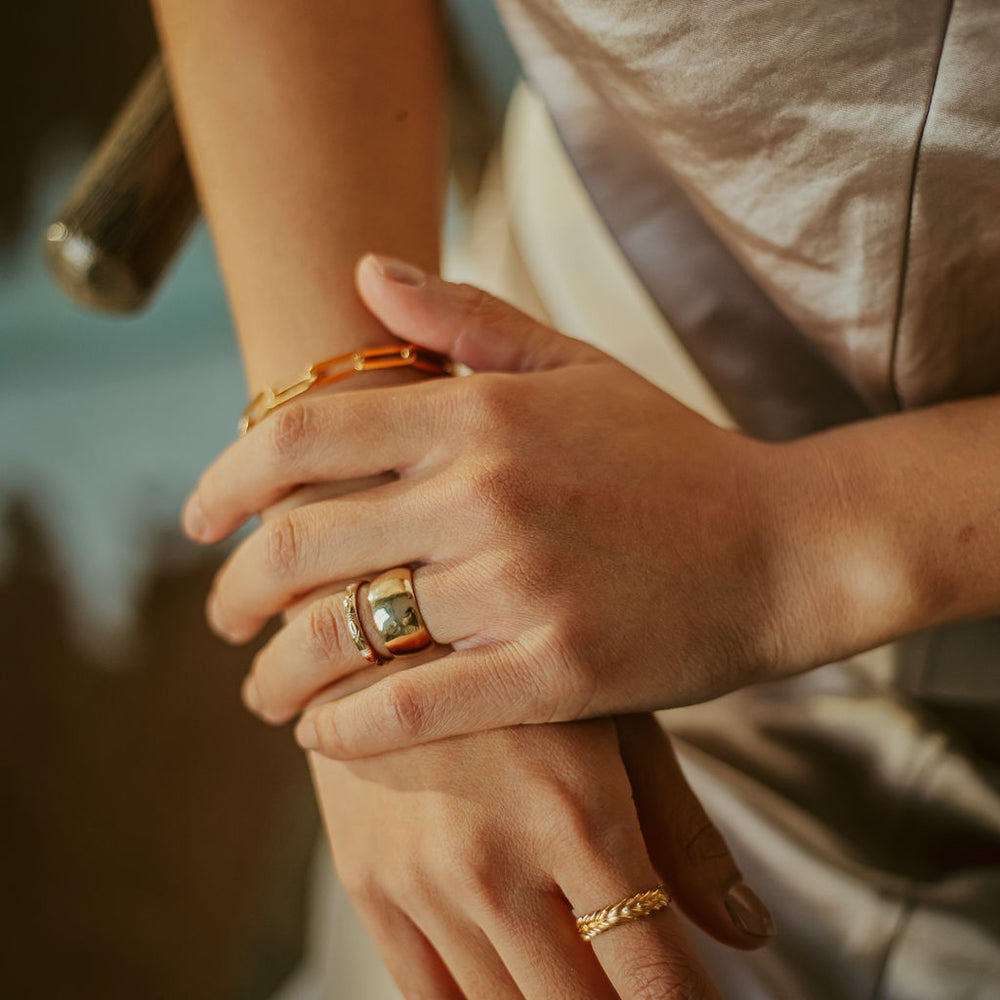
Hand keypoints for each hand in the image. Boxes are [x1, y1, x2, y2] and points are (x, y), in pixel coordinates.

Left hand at [184, 254, 815, 757]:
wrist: (788, 544)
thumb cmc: (676, 457)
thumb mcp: (578, 365)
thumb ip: (466, 321)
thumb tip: (363, 272)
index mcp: (481, 412)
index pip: (303, 434)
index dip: (223, 478)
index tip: (198, 519)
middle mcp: (486, 493)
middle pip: (300, 541)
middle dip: (234, 590)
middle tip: (221, 617)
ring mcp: (520, 586)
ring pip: (344, 635)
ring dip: (277, 673)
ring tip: (262, 690)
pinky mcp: (556, 673)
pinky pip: (414, 709)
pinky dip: (346, 731)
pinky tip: (323, 735)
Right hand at [311, 714, 772, 999]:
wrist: (392, 630)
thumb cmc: (529, 674)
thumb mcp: (619, 729)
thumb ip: (681, 836)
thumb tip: (749, 935)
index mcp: (578, 816)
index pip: (653, 978)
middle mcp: (495, 861)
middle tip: (629, 984)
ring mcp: (422, 879)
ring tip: (579, 977)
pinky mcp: (368, 885)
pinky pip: (424, 997)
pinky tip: (509, 982)